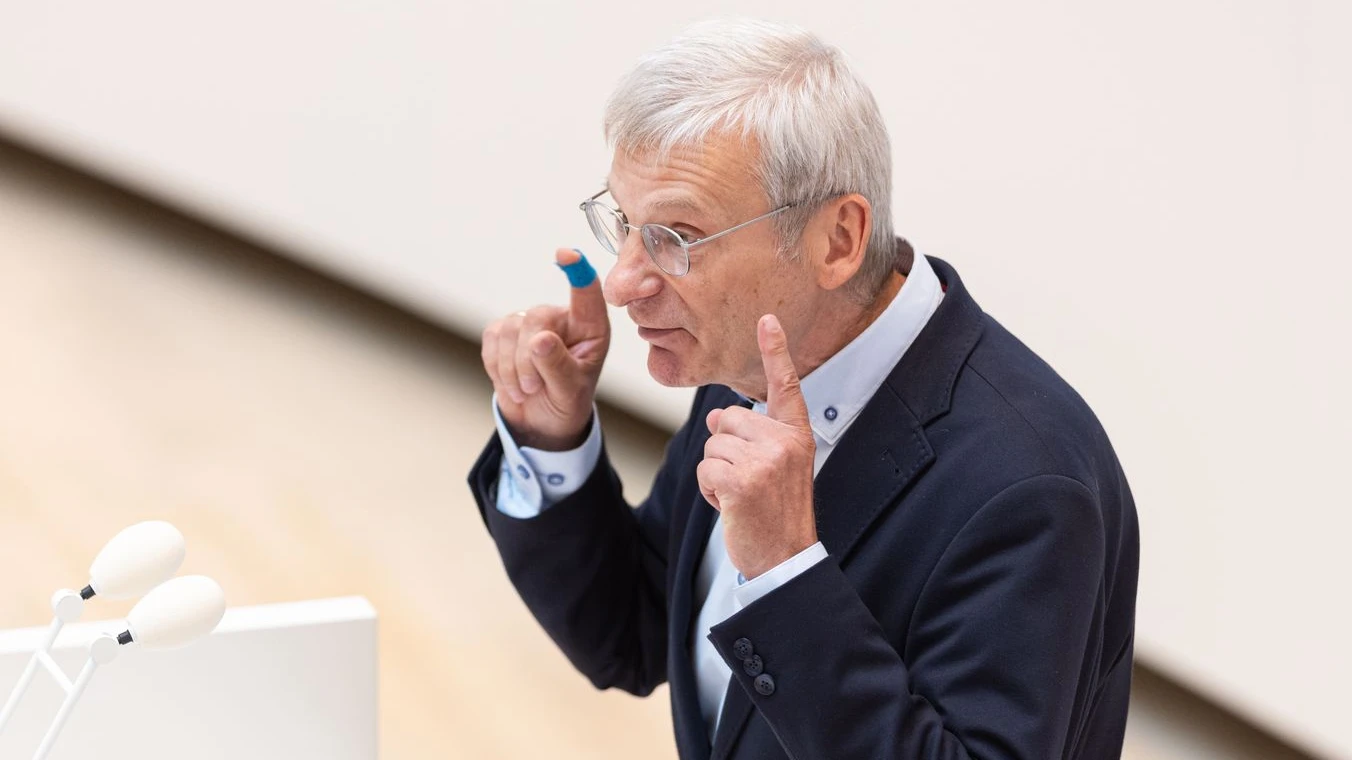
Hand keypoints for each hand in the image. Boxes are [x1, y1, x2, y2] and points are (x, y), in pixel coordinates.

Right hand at [481, 248, 609, 450]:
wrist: (542, 422)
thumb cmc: (567, 402)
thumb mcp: (570, 392)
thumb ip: (558, 367)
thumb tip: (540, 340)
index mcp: (590, 329)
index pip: (587, 294)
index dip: (578, 271)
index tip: (567, 254)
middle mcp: (562, 319)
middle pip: (536, 317)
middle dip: (528, 357)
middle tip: (533, 387)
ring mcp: (531, 323)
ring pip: (510, 329)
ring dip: (512, 368)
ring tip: (526, 391)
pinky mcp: (505, 332)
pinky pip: (492, 338)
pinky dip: (497, 366)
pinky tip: (511, 383)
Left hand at [697, 314, 817, 578]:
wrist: (786, 558)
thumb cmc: (778, 512)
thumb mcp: (779, 466)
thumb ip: (755, 437)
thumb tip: (715, 417)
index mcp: (797, 435)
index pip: (785, 386)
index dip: (775, 351)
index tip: (767, 319)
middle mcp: (785, 443)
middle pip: (725, 419)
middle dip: (725, 450)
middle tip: (750, 482)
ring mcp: (765, 461)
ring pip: (711, 447)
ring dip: (717, 474)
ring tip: (744, 496)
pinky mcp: (742, 481)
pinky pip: (705, 469)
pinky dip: (710, 491)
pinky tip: (733, 506)